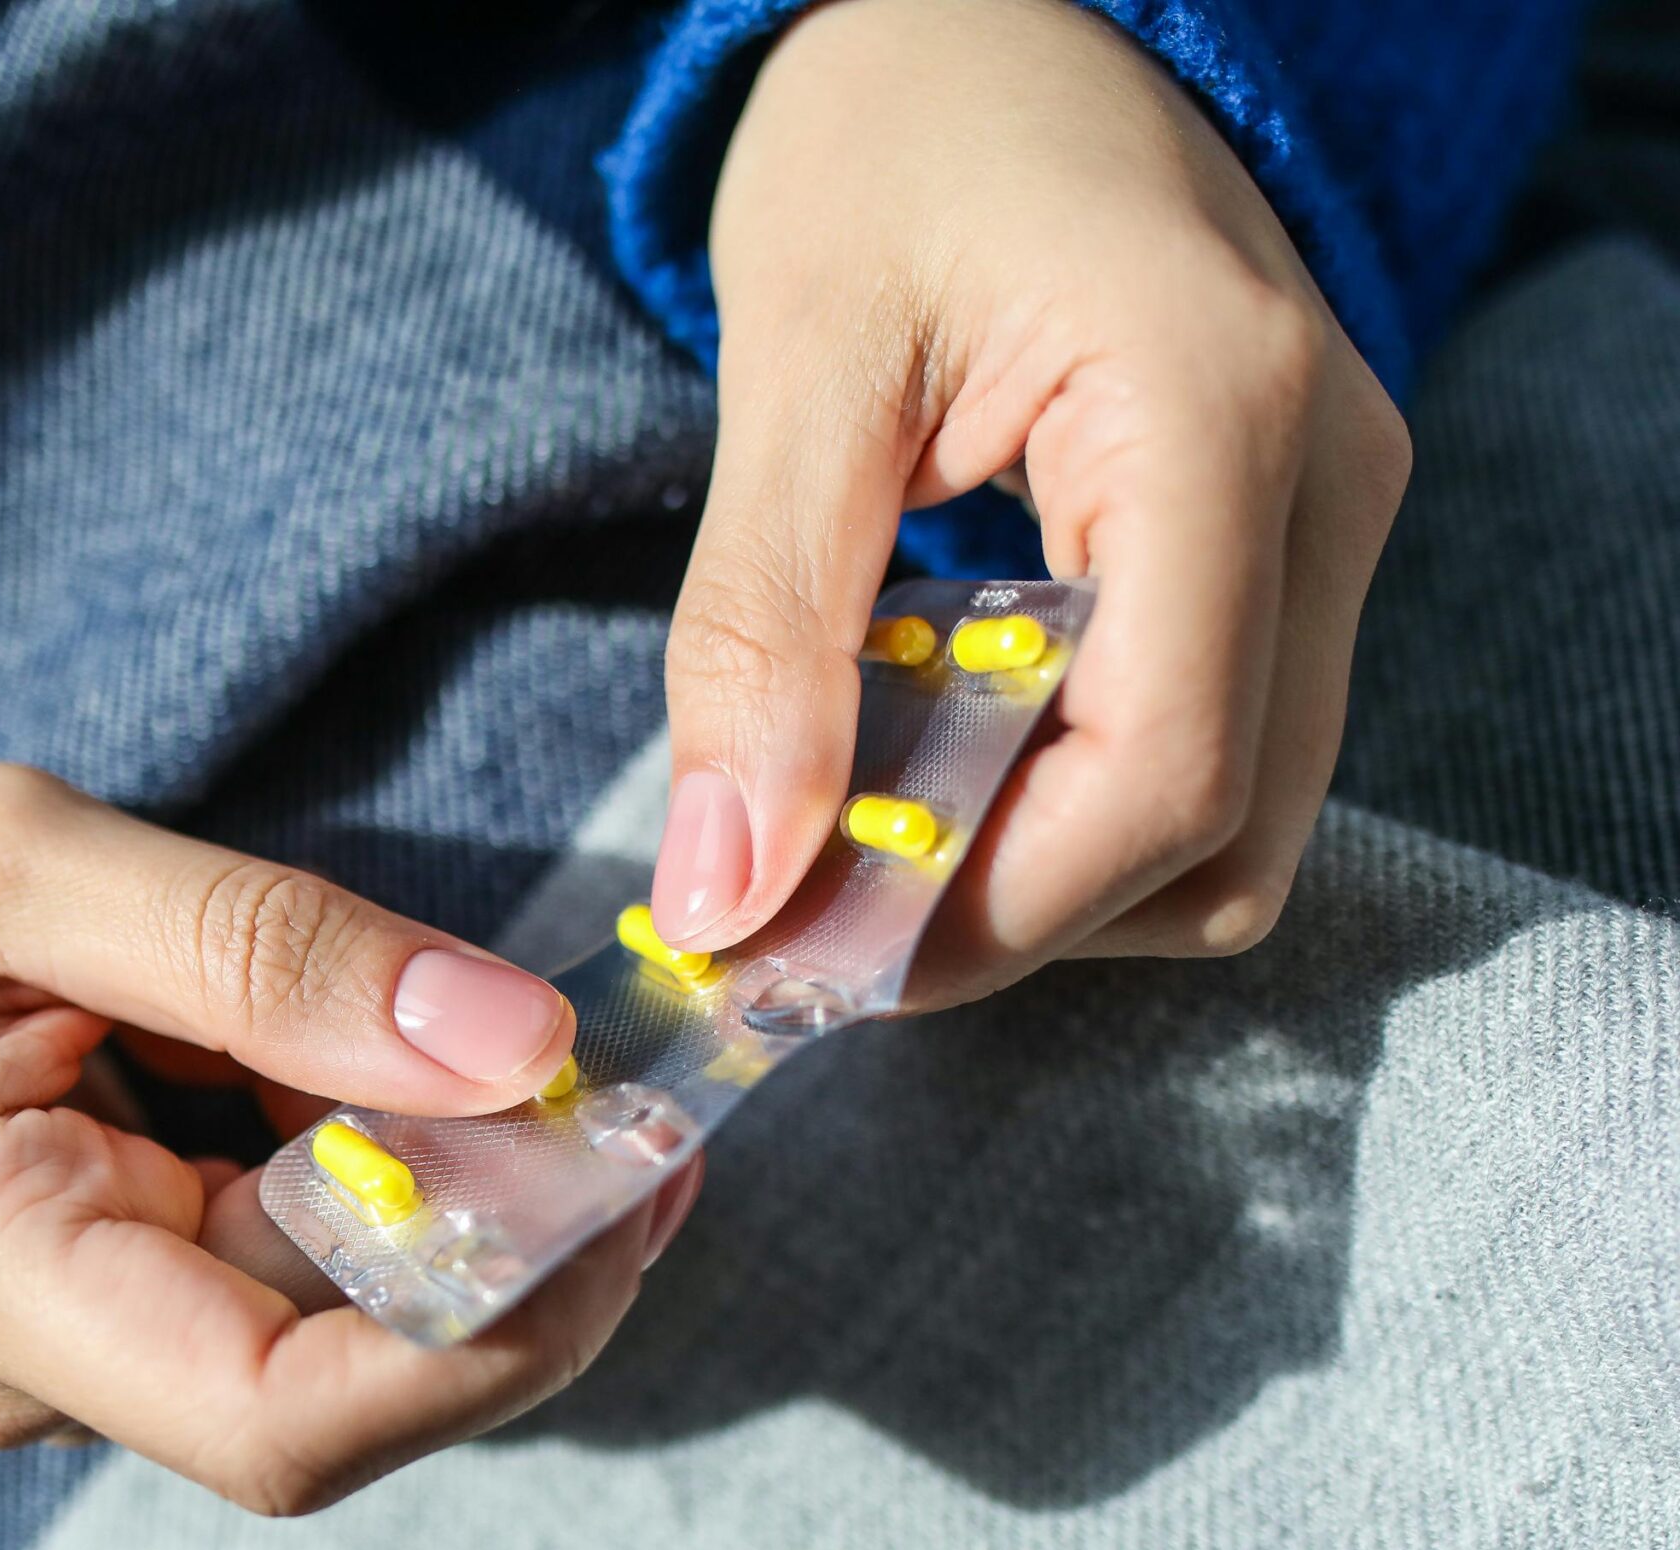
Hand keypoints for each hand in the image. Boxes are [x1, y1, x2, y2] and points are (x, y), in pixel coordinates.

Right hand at [0, 762, 697, 1512]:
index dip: (495, 1333)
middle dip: (522, 1247)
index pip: (286, 1422)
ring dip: (466, 1196)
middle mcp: (50, 1367)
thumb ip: (255, 946)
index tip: (626, 1177)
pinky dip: (385, 1163)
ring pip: (344, 1322)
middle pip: (352, 1382)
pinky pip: (295, 1261)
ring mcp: (85, 1345)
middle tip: (638, 1080)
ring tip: (529, 1044)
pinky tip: (403, 1055)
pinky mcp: (115, 1289)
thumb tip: (515, 1045)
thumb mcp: (4, 858)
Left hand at [652, 0, 1411, 1001]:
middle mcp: (1325, 485)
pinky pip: (1208, 744)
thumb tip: (726, 890)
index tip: (801, 952)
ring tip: (857, 811)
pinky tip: (929, 743)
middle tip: (803, 908)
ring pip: (1231, 823)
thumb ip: (759, 638)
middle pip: (1217, 836)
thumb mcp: (794, 371)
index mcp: (1217, 417)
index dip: (982, 913)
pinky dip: (1063, 798)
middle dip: (1003, 914)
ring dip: (1038, 872)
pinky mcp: (1281, 541)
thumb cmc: (892, 134)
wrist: (990, 13)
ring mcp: (1325, 518)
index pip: (1164, 774)